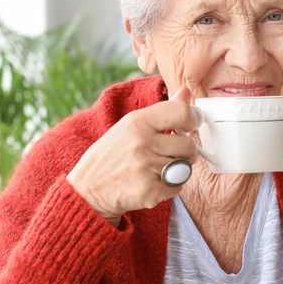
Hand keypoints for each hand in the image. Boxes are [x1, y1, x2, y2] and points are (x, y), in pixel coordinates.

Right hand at [67, 86, 199, 226]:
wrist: (89, 188)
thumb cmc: (112, 154)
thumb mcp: (131, 125)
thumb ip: (162, 111)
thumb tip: (186, 92)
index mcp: (138, 122)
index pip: (181, 112)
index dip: (193, 118)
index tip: (192, 123)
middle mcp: (142, 143)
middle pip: (188, 145)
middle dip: (185, 151)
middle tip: (171, 153)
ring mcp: (146, 168)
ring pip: (186, 167)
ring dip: (178, 170)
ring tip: (159, 168)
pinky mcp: (150, 191)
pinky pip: (178, 186)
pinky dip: (169, 187)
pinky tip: (152, 182)